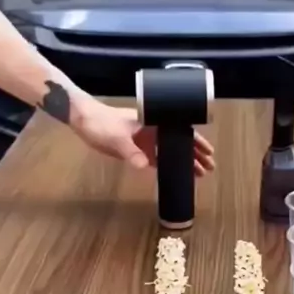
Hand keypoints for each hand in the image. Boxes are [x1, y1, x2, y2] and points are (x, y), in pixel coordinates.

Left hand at [73, 99, 214, 175]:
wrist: (84, 120)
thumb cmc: (101, 123)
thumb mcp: (116, 138)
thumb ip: (130, 152)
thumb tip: (145, 166)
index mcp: (154, 123)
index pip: (180, 132)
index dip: (196, 142)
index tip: (209, 152)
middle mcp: (153, 130)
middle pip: (179, 142)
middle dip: (195, 154)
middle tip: (209, 167)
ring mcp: (146, 140)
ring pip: (170, 151)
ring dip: (183, 161)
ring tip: (199, 173)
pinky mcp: (136, 149)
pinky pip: (157, 158)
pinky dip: (167, 165)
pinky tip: (175, 173)